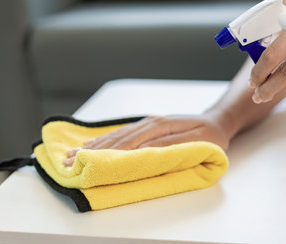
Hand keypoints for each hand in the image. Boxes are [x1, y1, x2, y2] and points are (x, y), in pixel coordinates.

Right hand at [63, 115, 229, 166]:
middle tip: (69, 160)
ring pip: (116, 135)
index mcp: (160, 126)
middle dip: (92, 151)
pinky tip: (92, 144)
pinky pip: (122, 133)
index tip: (88, 162)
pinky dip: (105, 140)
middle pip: (117, 138)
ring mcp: (147, 124)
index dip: (108, 153)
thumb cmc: (210, 136)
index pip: (129, 142)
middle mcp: (150, 123)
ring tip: (71, 153)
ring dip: (93, 145)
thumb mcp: (195, 142)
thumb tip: (144, 151)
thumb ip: (170, 146)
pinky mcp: (147, 127)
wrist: (217, 121)